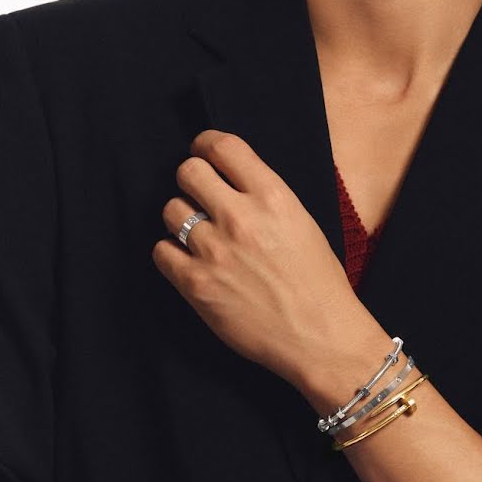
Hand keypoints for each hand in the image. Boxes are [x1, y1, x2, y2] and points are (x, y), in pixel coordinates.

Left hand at [152, 130, 368, 386]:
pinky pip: (161, 251)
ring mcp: (214, 250)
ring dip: (181, 219)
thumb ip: (265, 198)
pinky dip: (171, 253)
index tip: (203, 153)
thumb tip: (230, 182)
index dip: (206, 144)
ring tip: (198, 235)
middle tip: (198, 196)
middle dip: (190, 180)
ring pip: (171, 210)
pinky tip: (189, 261)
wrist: (320, 336)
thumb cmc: (318, 283)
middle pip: (188, 171)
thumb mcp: (302, 223)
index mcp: (273, 197)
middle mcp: (240, 217)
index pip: (223, 146)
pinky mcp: (196, 283)